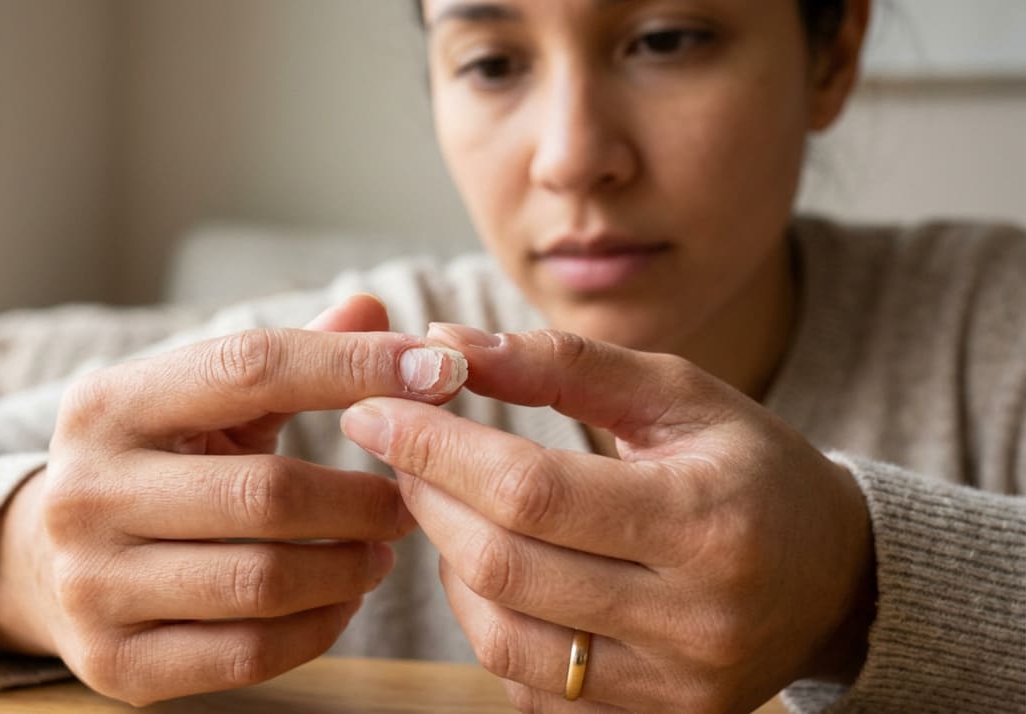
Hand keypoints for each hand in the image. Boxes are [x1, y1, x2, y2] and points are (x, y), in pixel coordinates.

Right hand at [0, 295, 468, 704]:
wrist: (43, 562)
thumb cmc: (156, 463)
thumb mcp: (203, 400)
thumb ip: (291, 355)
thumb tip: (375, 309)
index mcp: (108, 404)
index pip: (250, 368)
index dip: (355, 367)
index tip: (441, 371)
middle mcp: (84, 492)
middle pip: (266, 493)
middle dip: (362, 498)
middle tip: (409, 499)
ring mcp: (91, 585)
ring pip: (263, 581)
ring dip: (349, 567)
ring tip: (382, 550)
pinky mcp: (116, 663)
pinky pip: (249, 653)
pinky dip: (319, 628)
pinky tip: (341, 600)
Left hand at [341, 325, 875, 713]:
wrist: (829, 577)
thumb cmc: (748, 467)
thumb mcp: (677, 394)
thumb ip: (564, 362)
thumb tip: (447, 344)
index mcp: (708, 521)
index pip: (534, 490)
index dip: (437, 448)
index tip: (373, 409)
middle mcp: (695, 620)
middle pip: (505, 566)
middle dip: (428, 498)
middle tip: (397, 448)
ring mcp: (672, 689)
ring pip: (502, 638)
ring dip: (447, 563)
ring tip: (444, 505)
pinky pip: (527, 685)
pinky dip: (487, 622)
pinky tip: (488, 569)